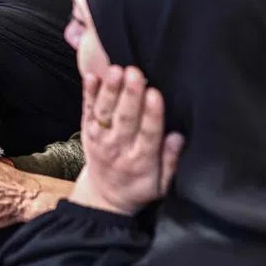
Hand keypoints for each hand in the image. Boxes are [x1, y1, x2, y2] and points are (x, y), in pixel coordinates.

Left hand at [70, 66, 184, 215]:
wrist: (105, 196)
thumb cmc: (140, 186)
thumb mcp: (163, 184)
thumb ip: (171, 161)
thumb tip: (178, 137)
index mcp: (141, 161)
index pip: (148, 134)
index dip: (151, 114)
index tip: (155, 94)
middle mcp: (119, 147)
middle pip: (124, 119)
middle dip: (129, 95)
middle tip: (134, 73)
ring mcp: (100, 138)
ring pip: (104, 112)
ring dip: (109, 90)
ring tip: (116, 70)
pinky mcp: (87, 130)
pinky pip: (87, 110)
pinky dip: (88, 93)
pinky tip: (91, 76)